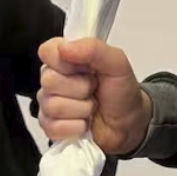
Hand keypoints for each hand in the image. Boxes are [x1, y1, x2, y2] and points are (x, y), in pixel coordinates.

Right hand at [38, 37, 150, 153]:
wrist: (130, 124)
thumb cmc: (122, 92)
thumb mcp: (117, 63)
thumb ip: (94, 48)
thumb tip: (65, 48)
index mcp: (66, 58)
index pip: (47, 51)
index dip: (65, 62)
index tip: (86, 68)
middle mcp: (54, 78)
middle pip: (49, 81)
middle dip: (80, 89)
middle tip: (94, 90)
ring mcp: (49, 103)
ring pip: (53, 106)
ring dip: (82, 109)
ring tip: (92, 106)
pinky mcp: (50, 126)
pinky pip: (53, 127)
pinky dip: (76, 127)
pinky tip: (84, 122)